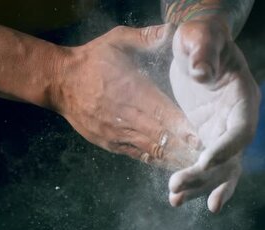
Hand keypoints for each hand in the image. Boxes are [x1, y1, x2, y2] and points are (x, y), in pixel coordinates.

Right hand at [50, 25, 199, 168]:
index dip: (181, 125)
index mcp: (131, 90)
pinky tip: (171, 164)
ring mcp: (117, 132)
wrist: (60, 81)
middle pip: (160, 135)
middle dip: (182, 145)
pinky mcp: (110, 143)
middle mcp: (125, 115)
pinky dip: (155, 159)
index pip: (162, 112)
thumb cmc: (92, 59)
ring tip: (193, 163)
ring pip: (150, 149)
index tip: (199, 132)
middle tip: (204, 152)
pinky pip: (137, 154)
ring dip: (171, 156)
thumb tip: (171, 30)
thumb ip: (145, 37)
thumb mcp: (117, 40)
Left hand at [168, 19, 259, 212]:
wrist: (196, 47)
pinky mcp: (207, 138)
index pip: (242, 129)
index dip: (227, 148)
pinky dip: (193, 182)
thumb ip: (203, 51)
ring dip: (199, 186)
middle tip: (177, 186)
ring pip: (219, 169)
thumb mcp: (201, 36)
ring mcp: (223, 132)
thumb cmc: (201, 38)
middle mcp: (238, 120)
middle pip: (230, 158)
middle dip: (206, 176)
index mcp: (243, 97)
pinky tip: (175, 198)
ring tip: (175, 200)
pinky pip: (205, 167)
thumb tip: (202, 73)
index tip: (205, 161)